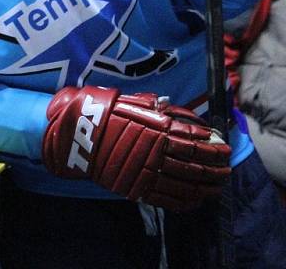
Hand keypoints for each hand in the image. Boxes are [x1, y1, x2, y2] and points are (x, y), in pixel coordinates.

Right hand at [42, 86, 229, 210]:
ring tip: (218, 184)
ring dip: (206, 184)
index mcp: (155, 128)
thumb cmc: (101, 114)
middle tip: (226, 166)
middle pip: (195, 161)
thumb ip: (151, 105)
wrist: (75, 137)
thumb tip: (170, 107)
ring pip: (186, 182)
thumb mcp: (127, 101)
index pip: (192, 138)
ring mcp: (147, 171)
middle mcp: (156, 151)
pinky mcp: (136, 187)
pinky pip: (168, 197)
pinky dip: (186, 200)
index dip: (211, 143)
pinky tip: (197, 199)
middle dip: (215, 165)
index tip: (223, 144)